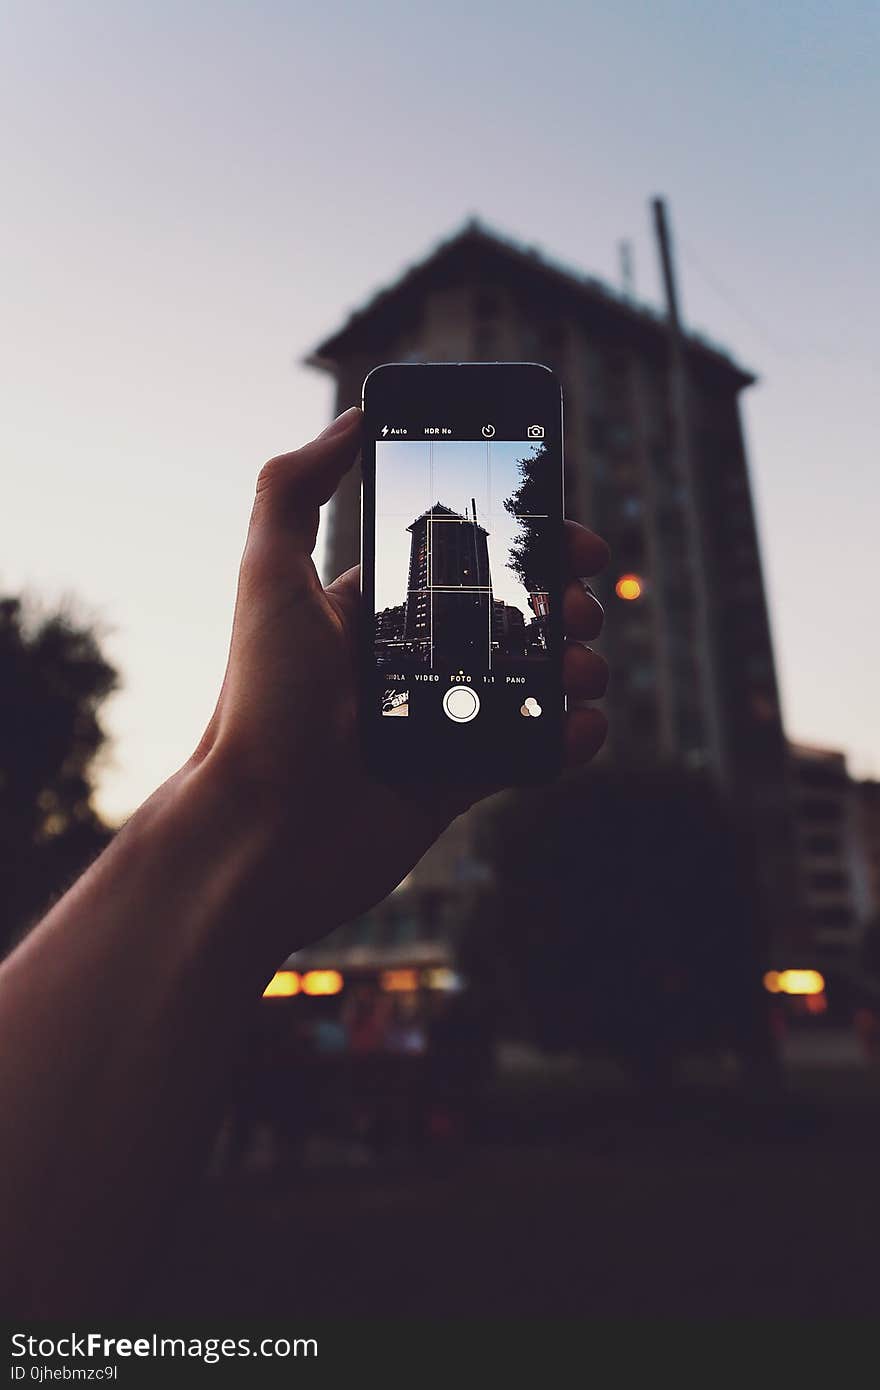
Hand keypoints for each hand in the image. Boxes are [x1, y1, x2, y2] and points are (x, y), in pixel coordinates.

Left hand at [195, 408, 608, 948]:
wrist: (262, 831)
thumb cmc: (261, 704)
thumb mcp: (267, 577)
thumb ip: (293, 488)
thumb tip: (353, 423)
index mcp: (367, 615)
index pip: (458, 565)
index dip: (517, 546)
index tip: (566, 535)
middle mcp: (403, 665)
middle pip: (506, 620)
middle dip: (558, 605)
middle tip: (585, 605)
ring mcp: (433, 725)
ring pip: (526, 685)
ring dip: (572, 668)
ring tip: (586, 667)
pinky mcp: (452, 786)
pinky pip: (527, 755)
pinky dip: (566, 740)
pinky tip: (584, 724)